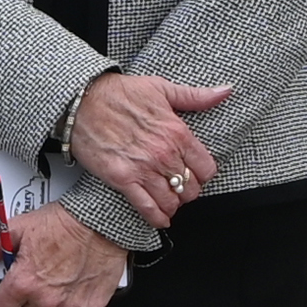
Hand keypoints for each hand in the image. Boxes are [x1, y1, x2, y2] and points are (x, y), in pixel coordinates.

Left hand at [0, 201, 130, 306]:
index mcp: (24, 283)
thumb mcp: (16, 231)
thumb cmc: (63, 222)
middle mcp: (47, 299)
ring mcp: (70, 305)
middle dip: (28, 300)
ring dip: (53, 301)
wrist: (101, 219)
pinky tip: (76, 279)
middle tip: (37, 278)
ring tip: (59, 276)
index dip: (0, 304)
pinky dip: (75, 300)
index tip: (4, 297)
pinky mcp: (92, 305)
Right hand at [66, 70, 233, 231]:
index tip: (196, 174)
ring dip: (173, 205)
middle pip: (190, 188)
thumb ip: (195, 96)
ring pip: (171, 201)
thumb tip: (224, 92)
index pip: (206, 168)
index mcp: (177, 132)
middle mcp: (163, 153)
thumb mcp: (162, 88)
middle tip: (181, 188)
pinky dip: (156, 217)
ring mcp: (143, 169)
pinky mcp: (122, 179)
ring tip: (169, 201)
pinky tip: (160, 218)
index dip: (203, 174)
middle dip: (188, 190)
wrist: (82, 101)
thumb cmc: (118, 93)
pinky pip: (147, 208)